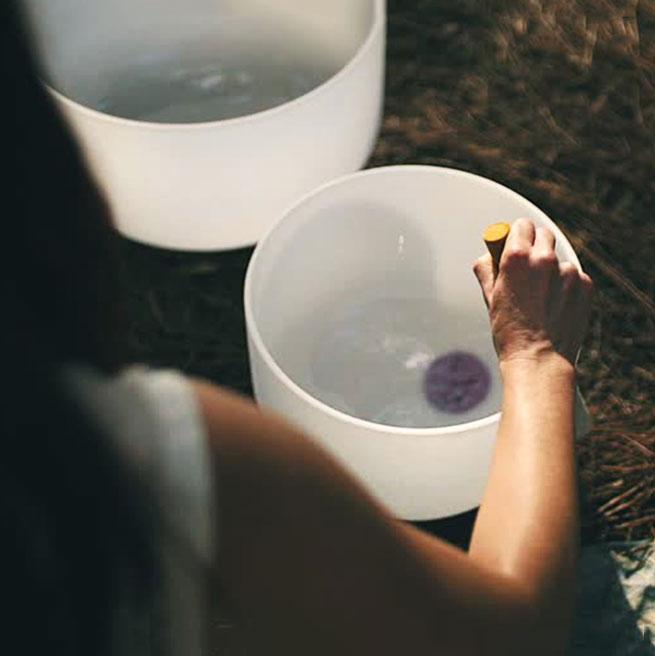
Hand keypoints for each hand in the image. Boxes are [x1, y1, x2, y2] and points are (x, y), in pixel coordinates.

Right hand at [473, 218, 592, 366]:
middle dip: (534, 246)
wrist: (539, 359)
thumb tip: (488, 257)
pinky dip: (565, 285)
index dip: (515, 236)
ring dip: (550, 270)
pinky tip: (555, 305)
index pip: (520, 226)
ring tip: (541, 298)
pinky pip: (573, 276)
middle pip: (543, 234)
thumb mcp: (490, 297)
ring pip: (558, 259)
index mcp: (516, 257)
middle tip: (527, 268)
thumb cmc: (510, 332)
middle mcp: (544, 259)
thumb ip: (487, 270)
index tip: (513, 245)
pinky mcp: (584, 284)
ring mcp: (567, 271)